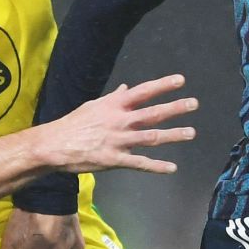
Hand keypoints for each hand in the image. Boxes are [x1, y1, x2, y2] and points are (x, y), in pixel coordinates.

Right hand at [39, 74, 196, 174]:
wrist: (54, 145)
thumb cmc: (74, 124)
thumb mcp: (93, 106)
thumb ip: (112, 98)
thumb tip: (126, 88)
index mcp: (114, 106)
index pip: (143, 92)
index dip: (163, 85)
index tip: (181, 80)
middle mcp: (120, 121)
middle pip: (153, 113)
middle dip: (175, 108)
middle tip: (194, 104)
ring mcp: (119, 141)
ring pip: (152, 137)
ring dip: (173, 135)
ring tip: (191, 132)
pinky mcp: (115, 159)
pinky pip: (140, 163)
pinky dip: (157, 166)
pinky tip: (172, 168)